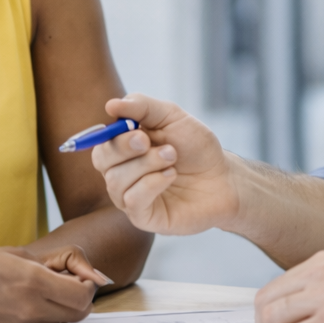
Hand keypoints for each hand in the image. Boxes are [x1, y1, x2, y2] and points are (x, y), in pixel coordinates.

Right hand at [0, 245, 107, 322]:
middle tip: (65, 278)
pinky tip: (27, 297)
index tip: (77, 271)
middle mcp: (30, 310)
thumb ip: (52, 264)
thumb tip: (83, 273)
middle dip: (80, 295)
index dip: (88, 282)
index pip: (84, 295)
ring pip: (63, 320)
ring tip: (44, 286)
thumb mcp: (14, 253)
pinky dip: (46, 312)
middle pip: (80, 313)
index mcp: (32, 283)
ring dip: (64, 305)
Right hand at [91, 94, 238, 235]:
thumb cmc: (196, 148)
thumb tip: (111, 105)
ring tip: (172, 157)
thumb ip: (142, 106)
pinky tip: (170, 176)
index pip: (100, 143)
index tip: (136, 128)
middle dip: (125, 147)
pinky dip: (151, 184)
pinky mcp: (144, 217)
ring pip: (116, 180)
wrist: (223, 178)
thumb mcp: (171, 116)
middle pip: (101, 160)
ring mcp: (130, 197)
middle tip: (149, 140)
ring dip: (146, 164)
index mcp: (124, 150)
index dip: (112, 135)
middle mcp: (122, 174)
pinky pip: (132, 201)